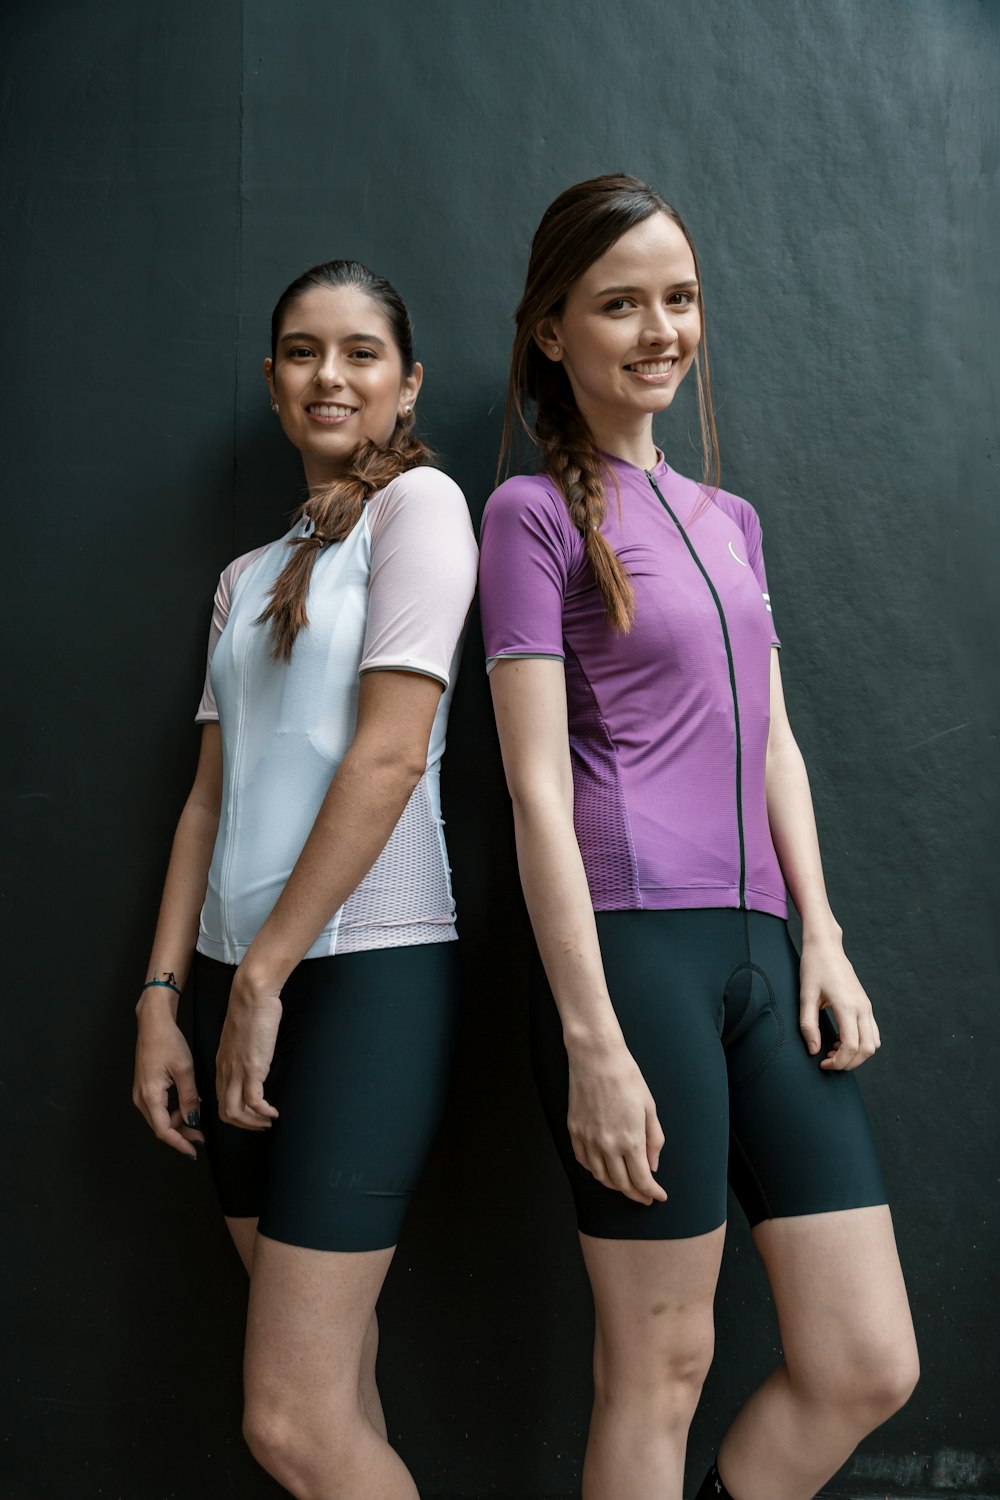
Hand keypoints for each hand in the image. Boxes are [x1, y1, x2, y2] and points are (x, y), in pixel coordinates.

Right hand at [133, 1000, 204, 1158]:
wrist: (153, 1023)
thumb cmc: (167, 1041)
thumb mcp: (184, 1070)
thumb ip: (189, 1098)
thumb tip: (194, 1120)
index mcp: (149, 1095)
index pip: (163, 1130)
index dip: (180, 1143)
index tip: (193, 1151)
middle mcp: (141, 1097)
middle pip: (160, 1127)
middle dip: (181, 1135)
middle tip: (201, 1137)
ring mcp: (141, 1093)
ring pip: (159, 1118)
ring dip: (178, 1123)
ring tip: (197, 1119)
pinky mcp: (145, 1087)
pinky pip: (158, 1108)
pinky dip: (173, 1112)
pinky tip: (188, 1106)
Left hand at [215, 968, 281, 1129]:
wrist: (251, 994)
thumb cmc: (251, 1009)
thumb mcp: (242, 1036)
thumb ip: (244, 1051)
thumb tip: (255, 1060)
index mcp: (222, 1063)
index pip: (221, 1098)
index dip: (235, 1113)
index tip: (251, 1116)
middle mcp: (226, 1070)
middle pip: (225, 1111)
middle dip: (243, 1125)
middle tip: (261, 1125)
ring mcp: (237, 1070)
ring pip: (235, 1112)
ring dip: (252, 1123)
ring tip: (268, 1121)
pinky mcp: (252, 1068)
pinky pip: (254, 1101)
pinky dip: (263, 1112)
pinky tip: (273, 1112)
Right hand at [566, 1040, 666, 1204]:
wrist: (595, 1057)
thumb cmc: (626, 1077)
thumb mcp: (649, 1108)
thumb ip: (653, 1140)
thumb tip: (652, 1165)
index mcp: (630, 1140)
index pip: (641, 1180)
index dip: (651, 1192)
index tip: (659, 1196)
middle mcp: (607, 1145)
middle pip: (621, 1183)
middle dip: (636, 1194)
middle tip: (645, 1196)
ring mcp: (587, 1139)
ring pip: (600, 1176)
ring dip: (615, 1185)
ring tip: (626, 1185)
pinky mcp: (574, 1131)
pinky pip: (583, 1161)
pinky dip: (595, 1171)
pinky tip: (603, 1169)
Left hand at [799, 932, 880, 1070]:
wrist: (826, 947)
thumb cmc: (813, 968)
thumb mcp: (805, 996)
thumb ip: (808, 1025)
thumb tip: (813, 1050)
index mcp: (846, 1005)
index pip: (851, 1046)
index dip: (838, 1061)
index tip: (822, 1063)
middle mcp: (862, 1007)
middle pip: (867, 1049)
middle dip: (849, 1063)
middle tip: (828, 1062)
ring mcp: (866, 1006)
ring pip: (874, 1043)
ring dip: (857, 1054)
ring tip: (834, 1051)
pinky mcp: (866, 1004)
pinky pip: (872, 1033)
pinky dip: (861, 1044)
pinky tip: (840, 1039)